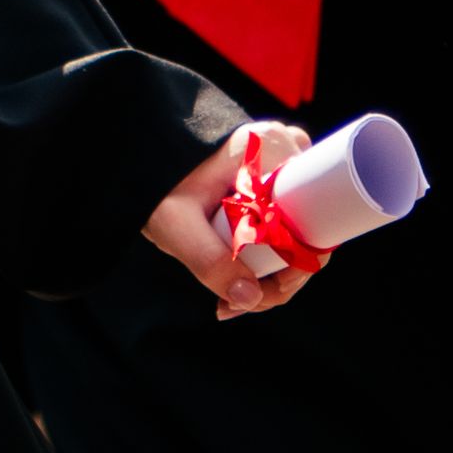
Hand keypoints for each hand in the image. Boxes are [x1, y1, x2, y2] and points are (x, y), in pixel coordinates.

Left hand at [150, 124, 317, 319]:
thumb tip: (251, 297)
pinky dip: (265, 261)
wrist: (135, 161)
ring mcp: (279, 169)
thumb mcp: (176, 224)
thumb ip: (210, 259)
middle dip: (281, 278)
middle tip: (240, 304)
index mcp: (273, 148)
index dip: (300, 263)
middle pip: (308, 231)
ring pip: (296, 235)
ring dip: (272, 275)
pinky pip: (282, 229)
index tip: (268, 292)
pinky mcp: (269, 186)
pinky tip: (238, 286)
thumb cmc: (155, 185)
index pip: (316, 214)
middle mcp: (284, 153)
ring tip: (231, 301)